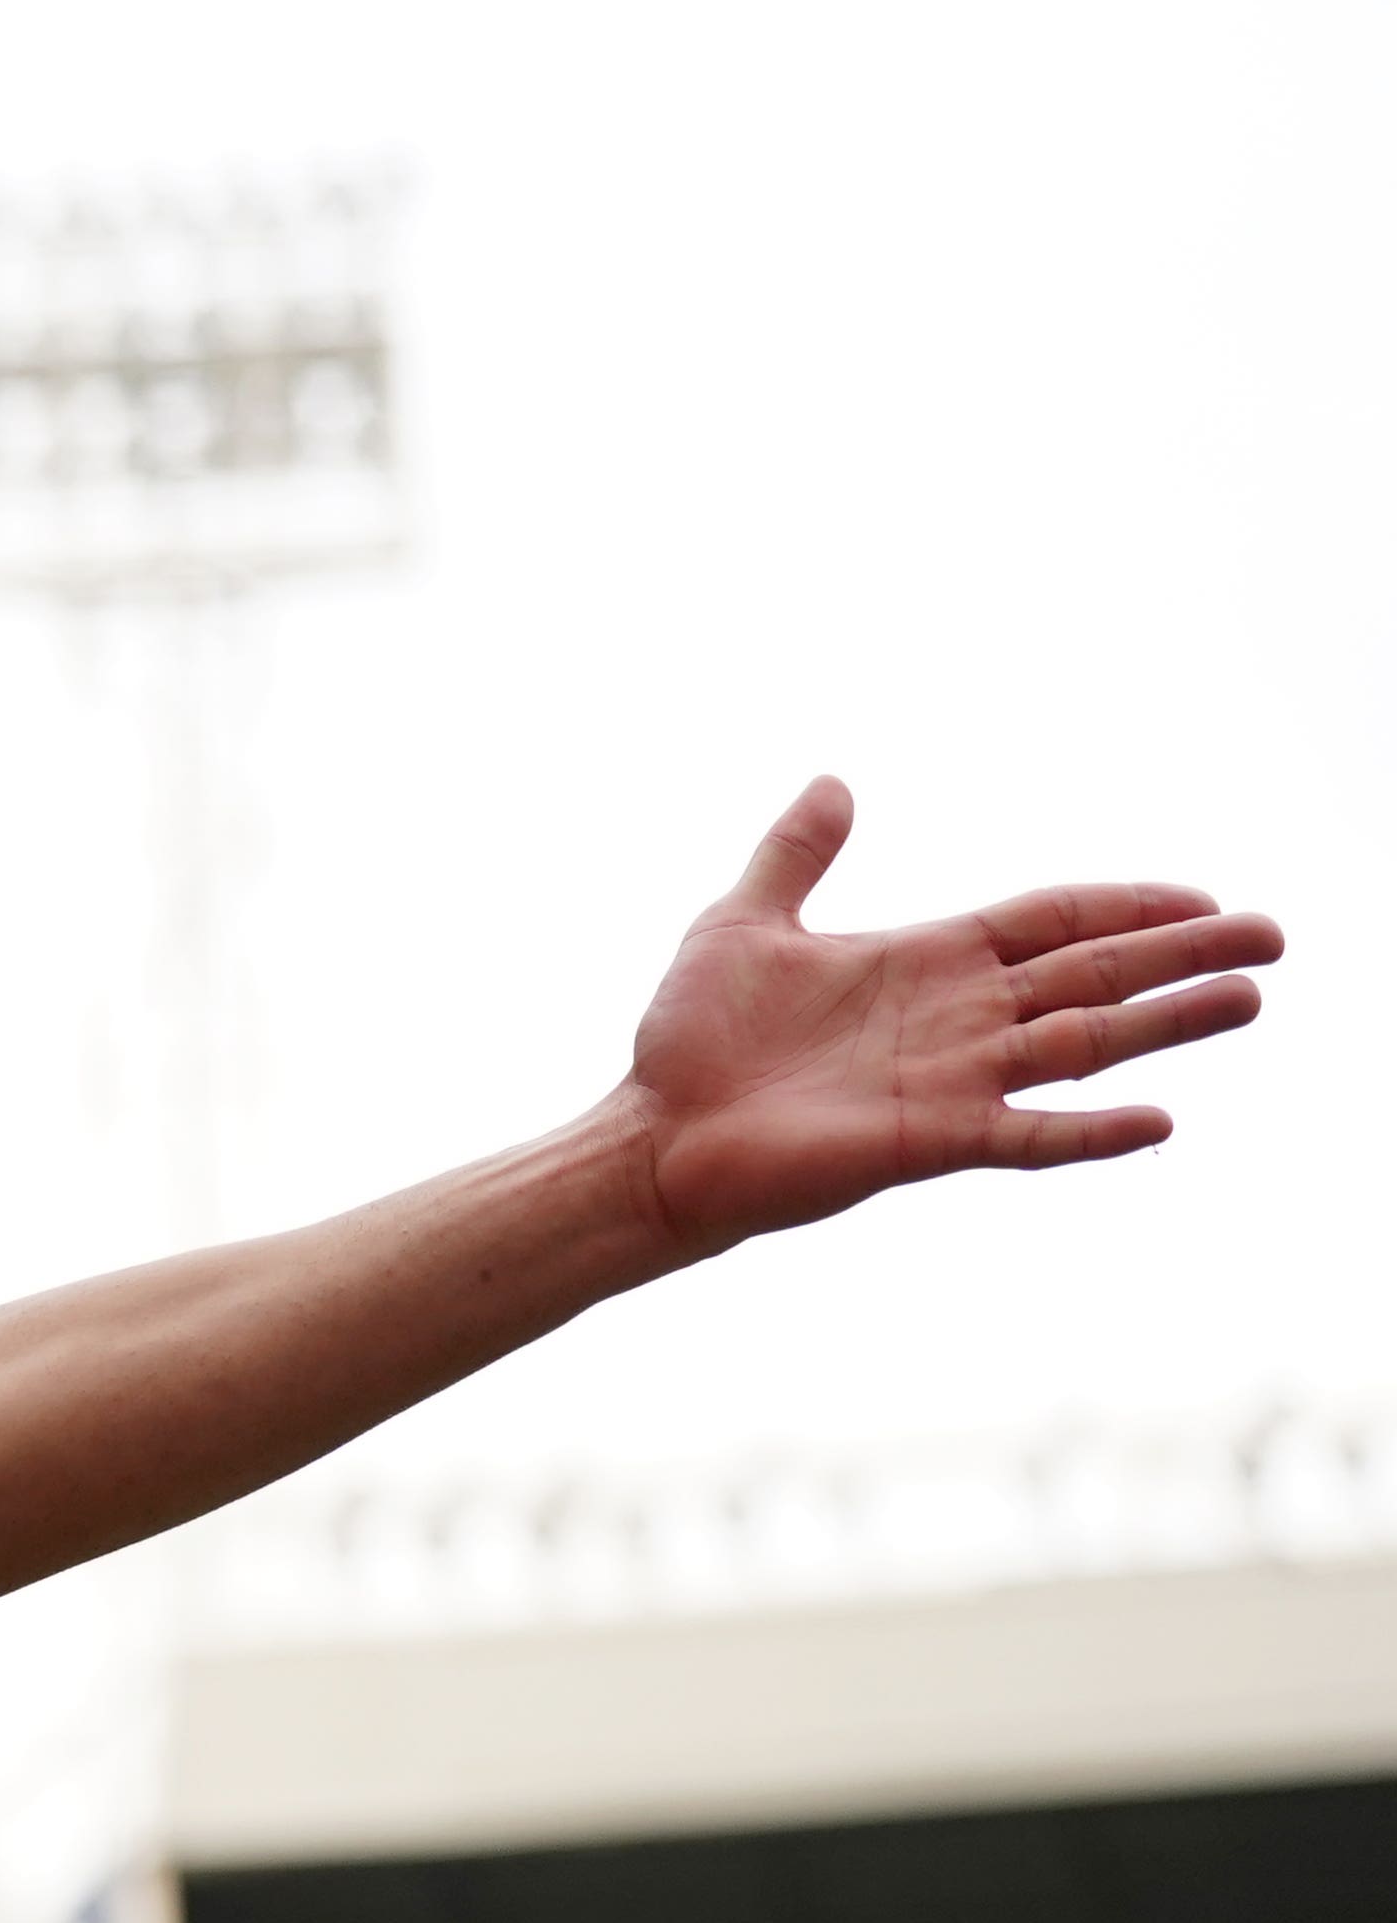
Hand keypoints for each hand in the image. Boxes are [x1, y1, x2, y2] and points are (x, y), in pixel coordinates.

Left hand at [625, 778, 1277, 1253]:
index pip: (1050, 922)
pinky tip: (1157, 1121)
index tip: (1200, 894)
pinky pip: (1025, 1137)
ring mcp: (948, 1083)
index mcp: (925, 962)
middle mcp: (955, 1020)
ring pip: (1081, 1046)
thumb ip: (795, 854)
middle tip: (1272, 937)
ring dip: (1165, 1023)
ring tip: (1248, 999)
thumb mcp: (742, 921)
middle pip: (1092, 975)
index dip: (1123, 905)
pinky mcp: (925, 1143)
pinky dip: (1089, 1131)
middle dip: (1179, 952)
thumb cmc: (691, 1041)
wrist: (649, 1135)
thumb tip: (832, 780)